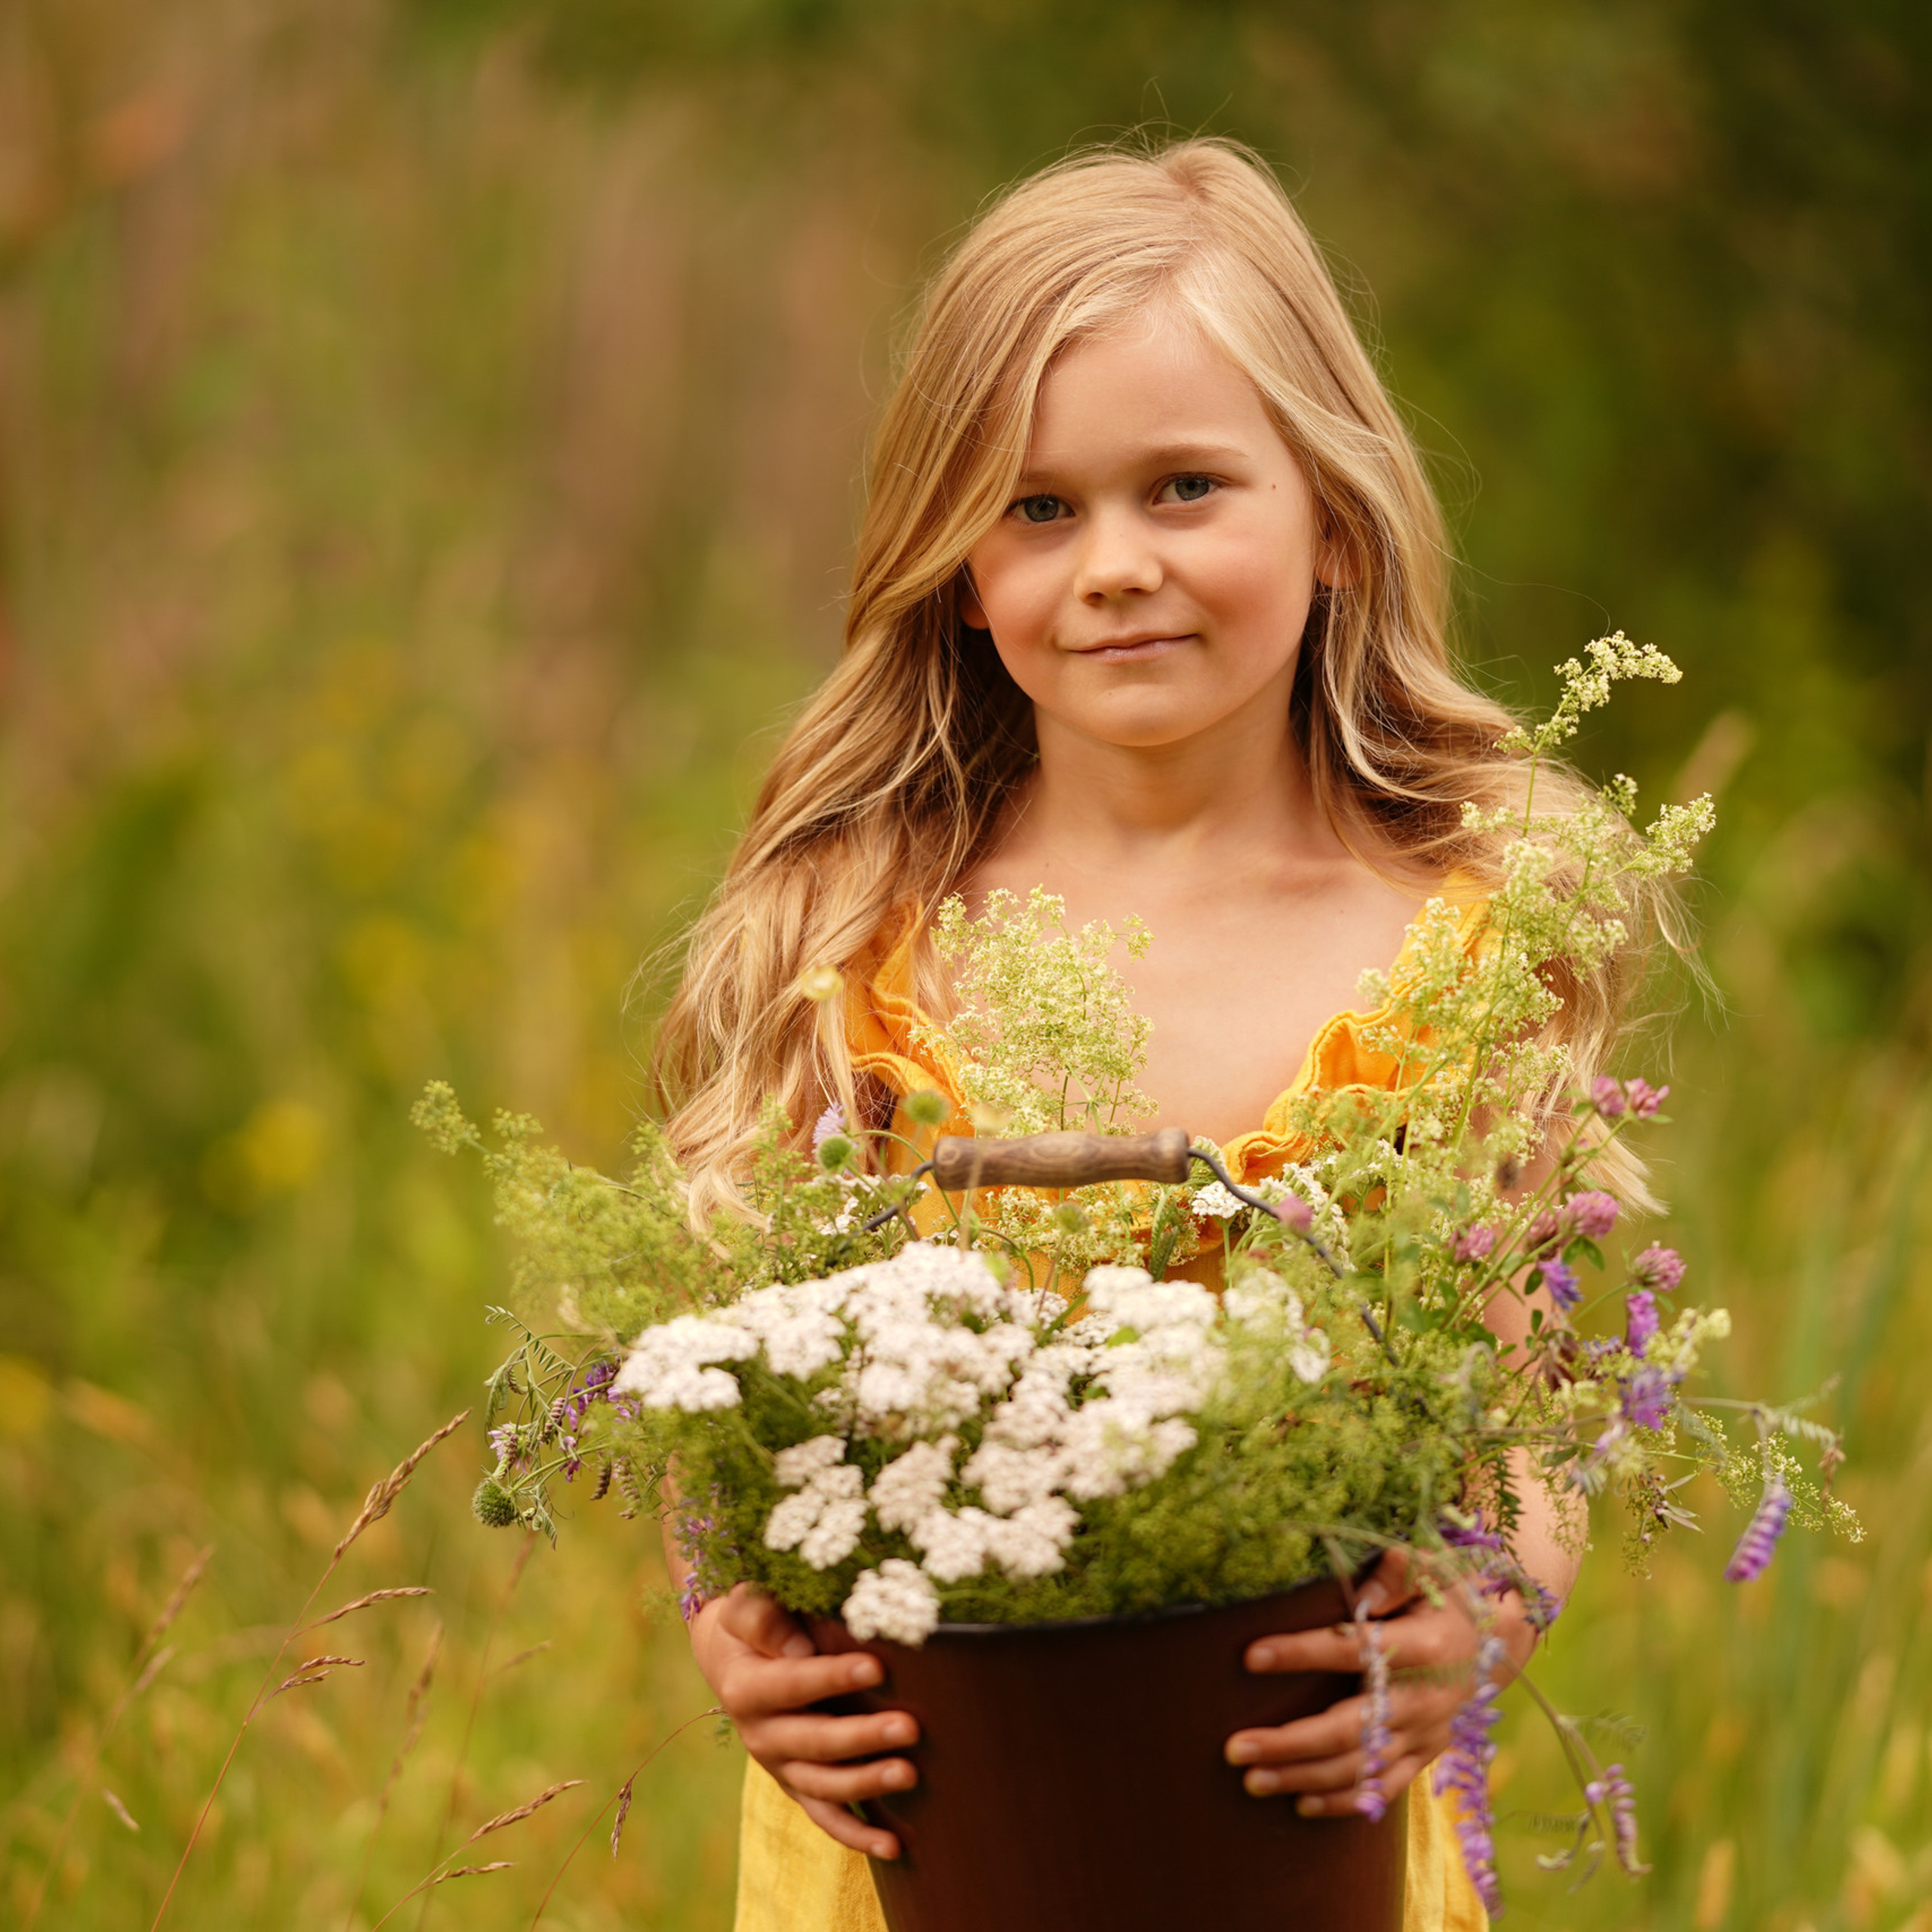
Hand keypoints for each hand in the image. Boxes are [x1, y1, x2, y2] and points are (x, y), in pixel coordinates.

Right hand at [688, 1582, 917, 1858]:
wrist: (732, 1657)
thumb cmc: (751, 1622)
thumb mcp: (743, 1606)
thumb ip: (763, 1618)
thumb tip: (799, 1648)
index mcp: (746, 1688)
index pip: (792, 1684)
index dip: (832, 1678)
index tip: (876, 1667)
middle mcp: (760, 1735)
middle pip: (813, 1742)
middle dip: (862, 1737)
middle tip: (910, 1727)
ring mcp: (780, 1767)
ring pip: (823, 1786)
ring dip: (867, 1783)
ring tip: (911, 1773)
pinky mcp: (798, 1785)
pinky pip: (827, 1817)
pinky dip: (858, 1835)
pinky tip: (895, 1846)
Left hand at [1224, 1551, 1532, 1817]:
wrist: (1500, 1641)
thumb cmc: (1450, 1596)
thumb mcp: (1431, 1568)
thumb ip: (1396, 1572)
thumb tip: (1360, 1590)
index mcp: (1423, 1646)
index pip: (1353, 1650)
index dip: (1302, 1653)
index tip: (1251, 1656)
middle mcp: (1424, 1698)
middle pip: (1351, 1729)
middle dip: (1290, 1743)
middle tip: (1235, 1748)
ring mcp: (1426, 1734)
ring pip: (1361, 1767)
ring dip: (1304, 1778)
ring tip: (1252, 1779)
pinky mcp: (1426, 1755)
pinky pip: (1384, 1789)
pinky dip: (1343, 1802)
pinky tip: (1301, 1805)